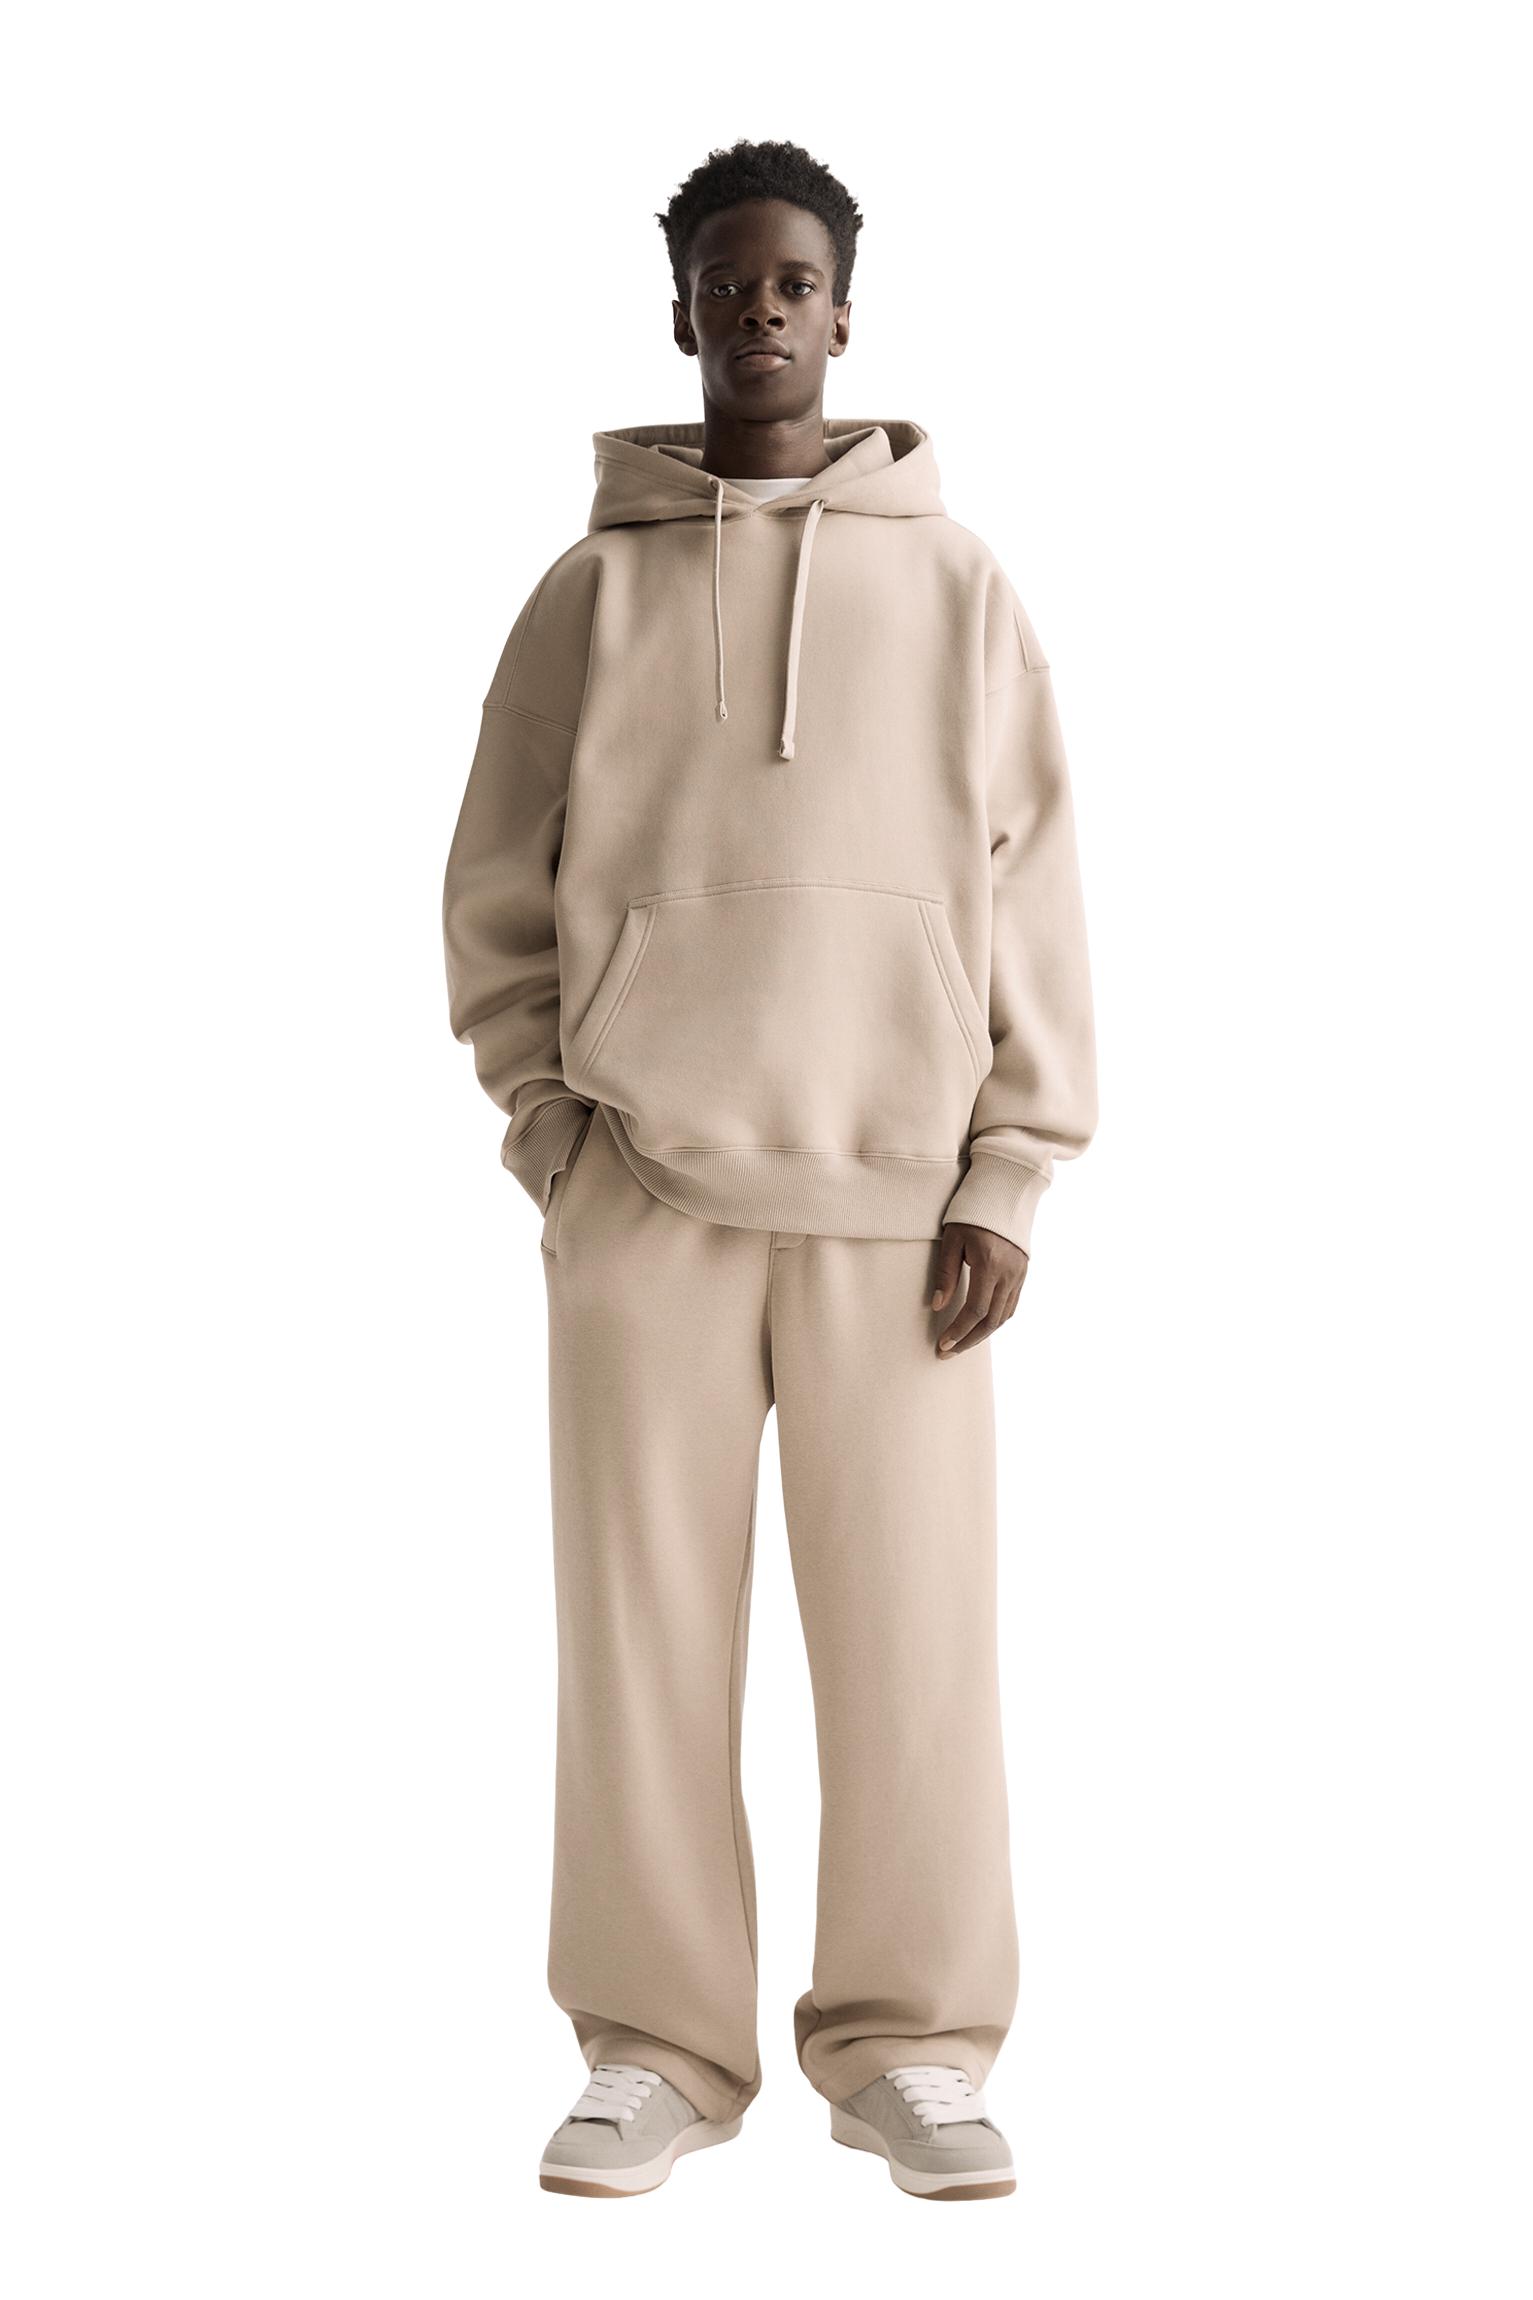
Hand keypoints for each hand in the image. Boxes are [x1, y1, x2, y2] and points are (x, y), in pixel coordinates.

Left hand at [931, 1224, 1027, 1356]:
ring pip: (1003, 1316)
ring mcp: (1019, 1275)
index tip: (943, 1344)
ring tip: (961, 1343)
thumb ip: (946, 1273)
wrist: (1004, 1194)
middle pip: (991, 1320)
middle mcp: (1009, 1273)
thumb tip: (938, 1306)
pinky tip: (981, 1327)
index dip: (959, 1331)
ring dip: (982, 1335)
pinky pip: (1011, 1306)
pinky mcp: (1023, 1274)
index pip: (976, 1310)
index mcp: (989, 1264)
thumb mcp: (952, 1239)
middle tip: (947, 1352)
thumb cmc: (971, 1214)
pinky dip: (996, 1321)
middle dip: (968, 1340)